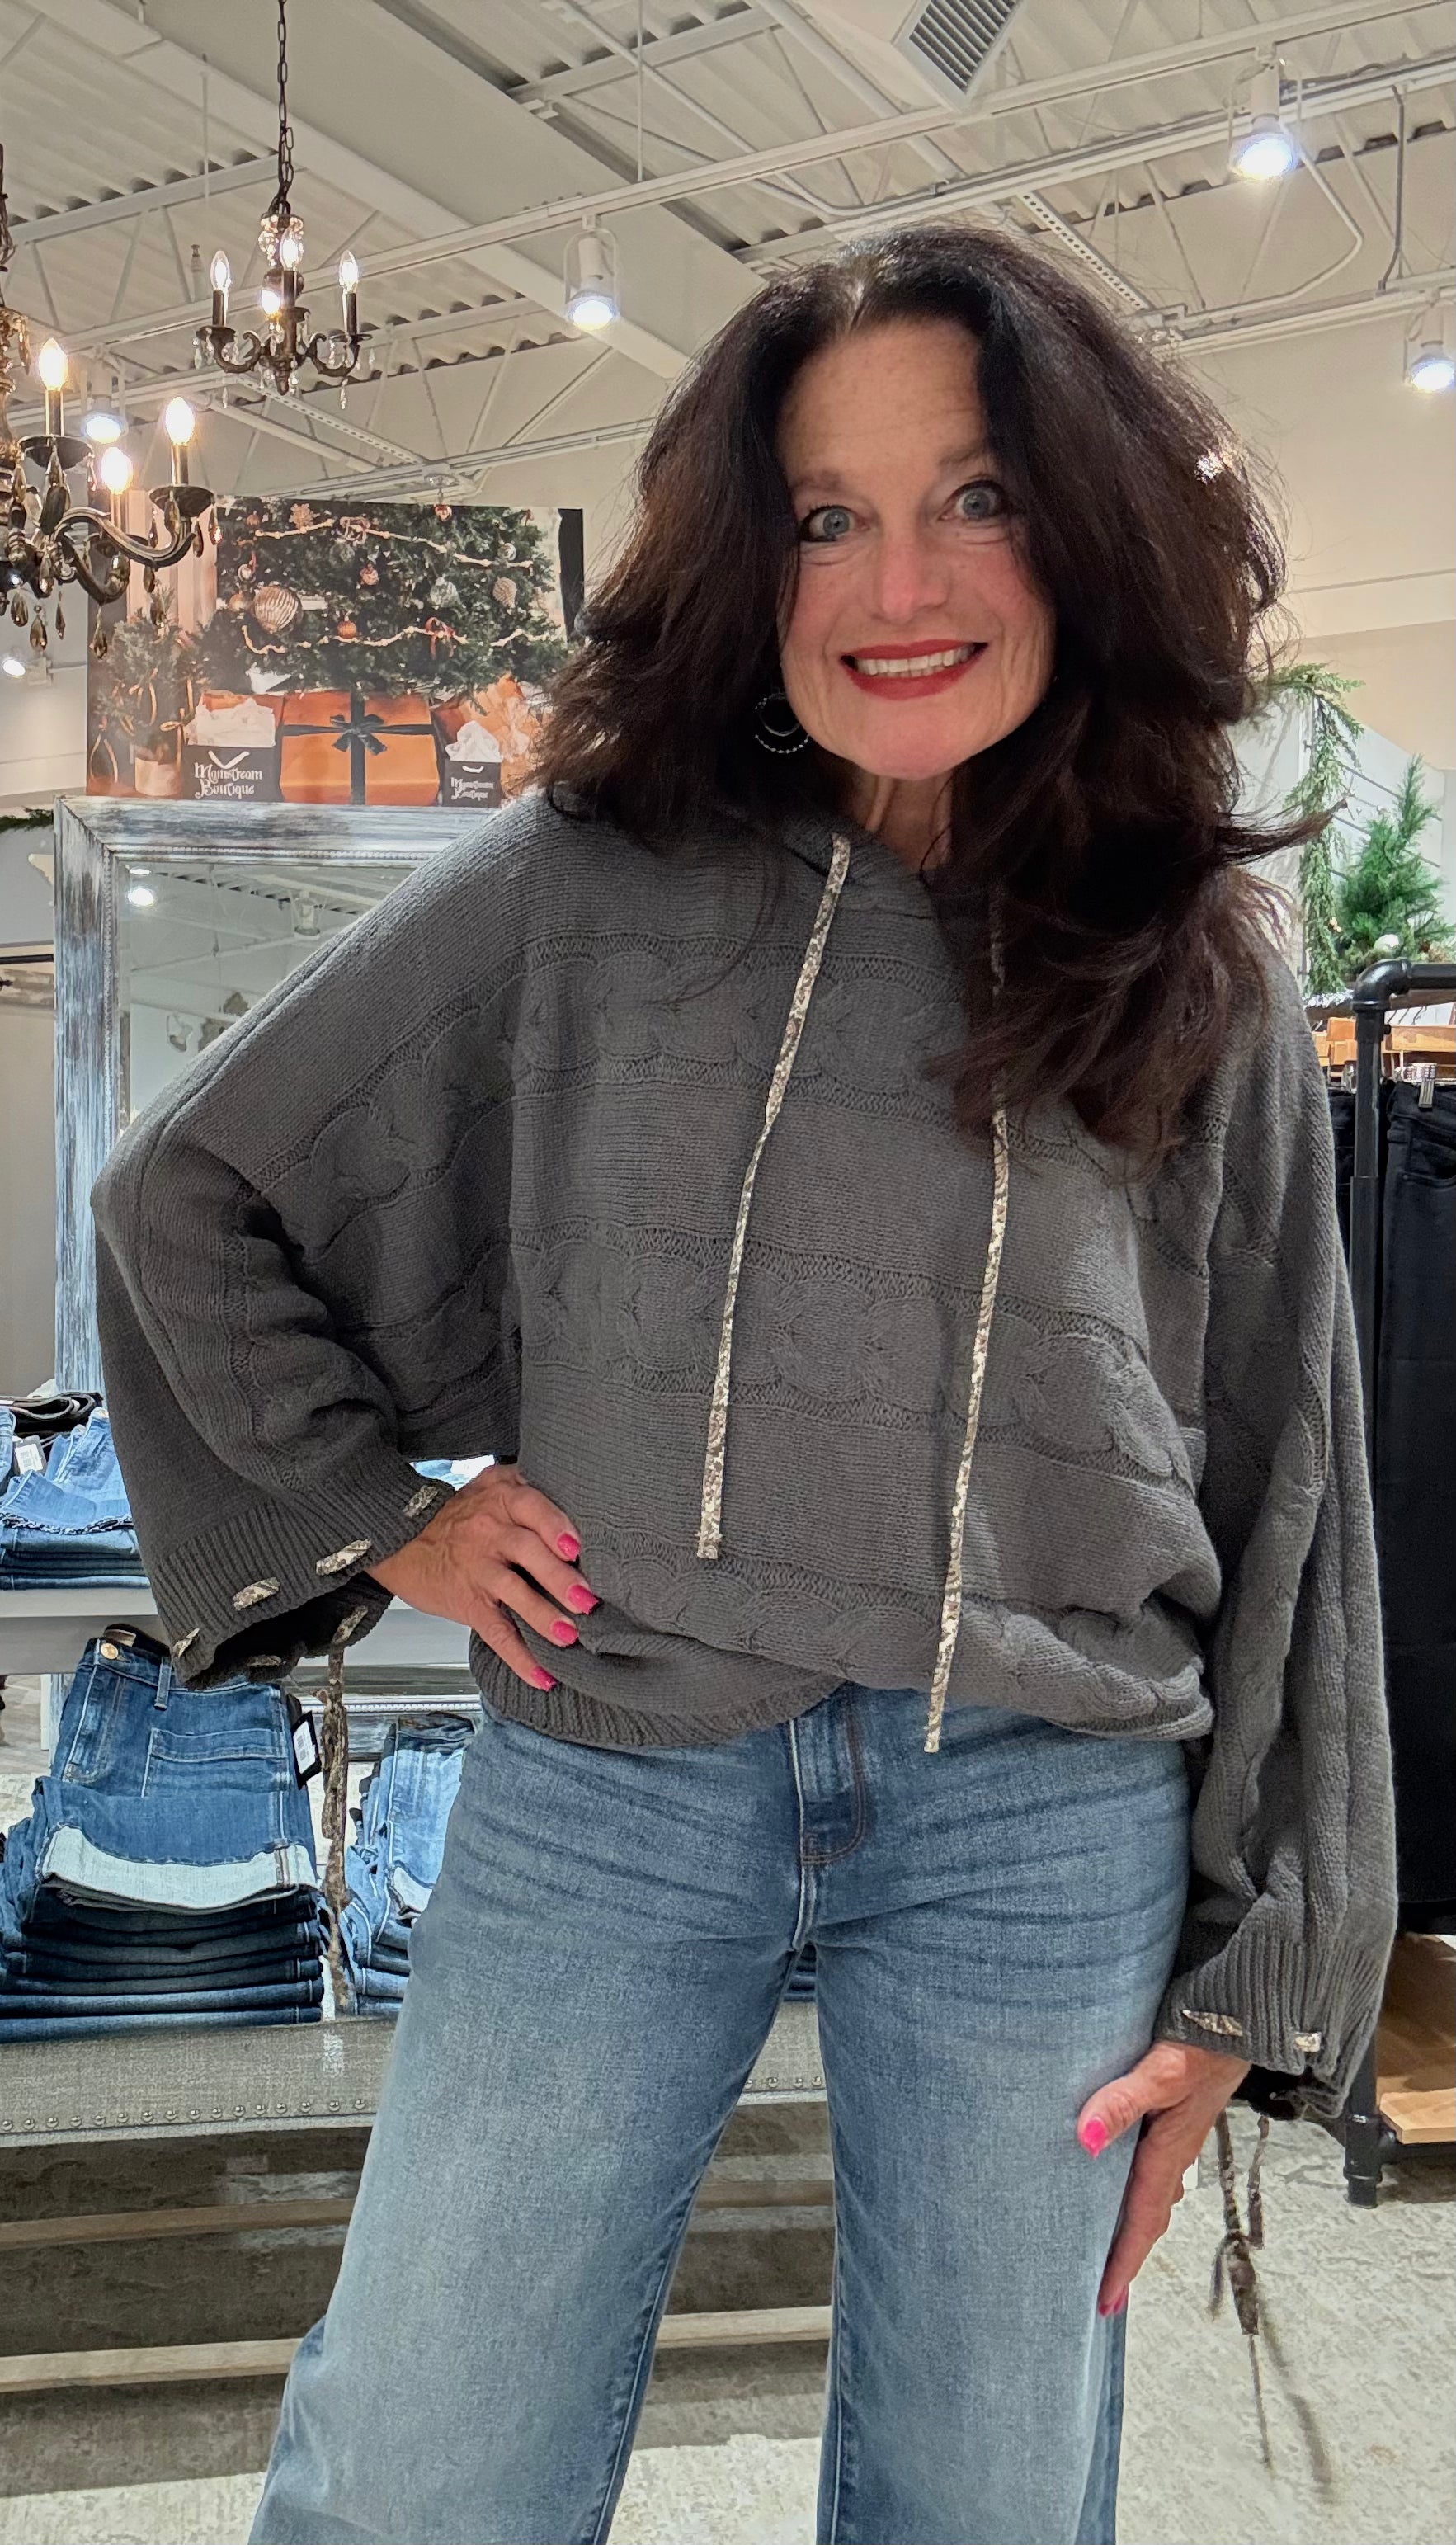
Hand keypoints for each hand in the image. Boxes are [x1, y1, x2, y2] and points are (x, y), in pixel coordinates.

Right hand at [369, 1463, 595, 1690]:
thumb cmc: (456, 1515)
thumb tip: (575, 1488)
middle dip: (559, 1577)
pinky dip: (519, 1657)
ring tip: (569, 1635)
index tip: (576, 1547)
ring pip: (513, 1592)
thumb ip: (526, 1482)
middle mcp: (490, 1533)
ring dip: (542, 1615)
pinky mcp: (469, 1603)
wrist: (400, 1539)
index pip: (532, 1508)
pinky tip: (543, 1676)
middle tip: (586, 1598)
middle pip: (527, 1552)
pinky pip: (496, 1632)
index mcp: (501, 1501)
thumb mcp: (489, 1484)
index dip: (555, 1526)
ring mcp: (479, 1570)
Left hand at [1076, 2040, 1248, 2315]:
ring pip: (1150, 2196)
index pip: (1141, 2221)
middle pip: (1146, 2219)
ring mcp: (1176, 2139)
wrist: (1244, 2019)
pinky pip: (1151, 2171)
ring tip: (1108, 2251)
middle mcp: (1174, 2154)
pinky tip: (1120, 2187)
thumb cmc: (1205, 2042)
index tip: (1104, 2302)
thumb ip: (1123, 2102)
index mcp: (1170, 2152)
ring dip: (1131, 2228)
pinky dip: (1135, 2193)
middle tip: (1103, 2297)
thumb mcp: (1160, 2071)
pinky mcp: (1174, 2120)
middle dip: (1125, 2258)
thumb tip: (1084, 2139)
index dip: (1122, 2262)